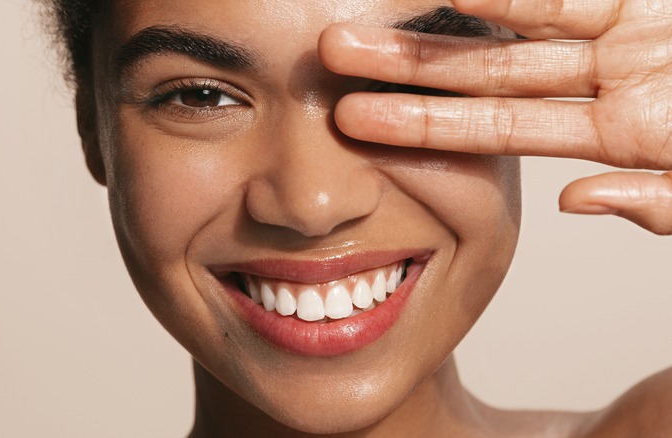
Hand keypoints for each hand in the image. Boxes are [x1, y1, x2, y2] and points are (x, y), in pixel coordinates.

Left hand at [319, 0, 671, 234]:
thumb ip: (664, 201)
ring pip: (522, 17)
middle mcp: (613, 83)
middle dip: (408, 64)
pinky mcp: (647, 0)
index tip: (353, 122)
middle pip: (489, 71)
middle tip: (329, 54)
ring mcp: (632, 35)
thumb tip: (577, 202)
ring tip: (375, 7)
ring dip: (448, 14)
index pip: (496, 132)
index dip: (423, 125)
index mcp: (618, 138)